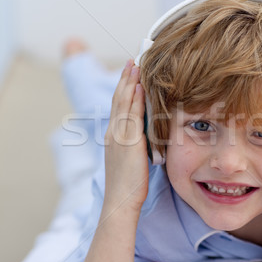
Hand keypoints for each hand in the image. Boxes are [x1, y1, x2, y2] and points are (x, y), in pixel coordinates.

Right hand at [103, 60, 148, 213]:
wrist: (121, 201)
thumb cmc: (129, 186)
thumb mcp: (131, 160)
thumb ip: (137, 145)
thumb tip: (148, 137)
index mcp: (113, 136)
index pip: (118, 106)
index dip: (124, 88)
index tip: (130, 73)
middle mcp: (113, 132)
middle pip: (118, 99)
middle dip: (125, 78)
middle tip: (132, 60)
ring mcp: (119, 136)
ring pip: (123, 103)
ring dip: (129, 82)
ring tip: (135, 64)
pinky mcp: (127, 142)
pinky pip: (132, 115)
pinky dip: (135, 98)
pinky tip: (140, 86)